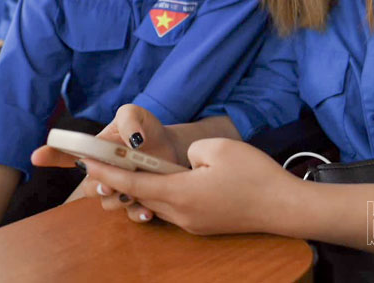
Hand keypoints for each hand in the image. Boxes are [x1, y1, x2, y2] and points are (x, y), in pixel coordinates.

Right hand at [31, 104, 180, 217]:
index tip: (37, 156)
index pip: (67, 153)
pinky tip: (147, 210)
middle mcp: (102, 171)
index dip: (50, 155)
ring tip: (134, 193)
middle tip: (108, 184)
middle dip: (96, 187)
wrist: (172, 147)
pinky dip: (137, 213)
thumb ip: (129, 120)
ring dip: (118, 200)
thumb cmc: (147, 129)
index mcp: (96, 150)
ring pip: (107, 203)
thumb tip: (132, 140)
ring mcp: (117, 188)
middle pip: (88, 186)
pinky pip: (129, 214)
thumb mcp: (137, 115)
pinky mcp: (135, 200)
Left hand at [75, 137, 298, 234]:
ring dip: (141, 189)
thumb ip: (189, 151)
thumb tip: (183, 161)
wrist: (285, 207)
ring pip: (156, 203)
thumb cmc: (255, 175)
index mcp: (181, 193)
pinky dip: (161, 194)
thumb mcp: (217, 148)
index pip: (134, 182)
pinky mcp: (205, 225)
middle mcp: (181, 214)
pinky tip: (163, 182)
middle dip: (119, 180)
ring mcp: (193, 223)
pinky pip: (173, 208)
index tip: (88, 164)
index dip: (109, 172)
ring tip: (128, 170)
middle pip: (141, 196)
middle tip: (101, 163)